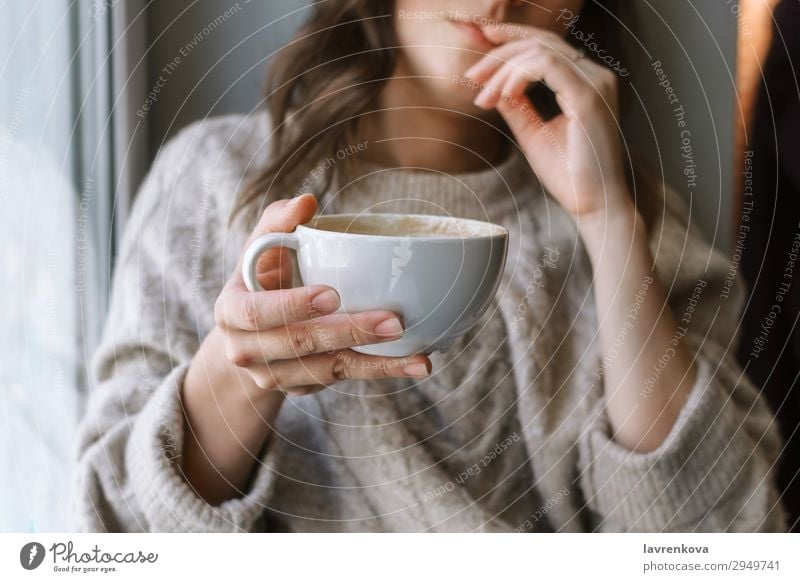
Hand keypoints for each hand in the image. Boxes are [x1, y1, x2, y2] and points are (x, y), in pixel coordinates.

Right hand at [213, 193, 431, 396]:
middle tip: (394, 321)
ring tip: (418, 356)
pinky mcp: (302, 388)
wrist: (250, 334)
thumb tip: (306, 202)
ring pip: (327, 370)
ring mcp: (275, 375)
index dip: (294, 306)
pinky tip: (413, 364)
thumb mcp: (261, 249)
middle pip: (300, 345)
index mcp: (231, 312)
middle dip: (349, 333)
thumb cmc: (263, 279)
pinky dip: (379, 372)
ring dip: (375, 363)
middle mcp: (247, 350)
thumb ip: (278, 221)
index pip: (257, 312)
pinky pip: (342, 380)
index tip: (334, 294)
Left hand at [464, 23, 631, 220]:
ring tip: (483, 95)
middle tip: (470, 75)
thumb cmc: (569, 176)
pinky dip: (517, 75)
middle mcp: (595, 76)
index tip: (477, 54)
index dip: (509, 41)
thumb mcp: (533, 133)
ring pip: (540, 50)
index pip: (545, 46)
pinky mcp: (589, 96)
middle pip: (541, 41)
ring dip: (502, 69)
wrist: (593, 205)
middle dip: (499, 53)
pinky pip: (545, 65)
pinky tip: (502, 94)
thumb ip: (517, 105)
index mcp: (585, 82)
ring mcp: (595, 83)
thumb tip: (494, 87)